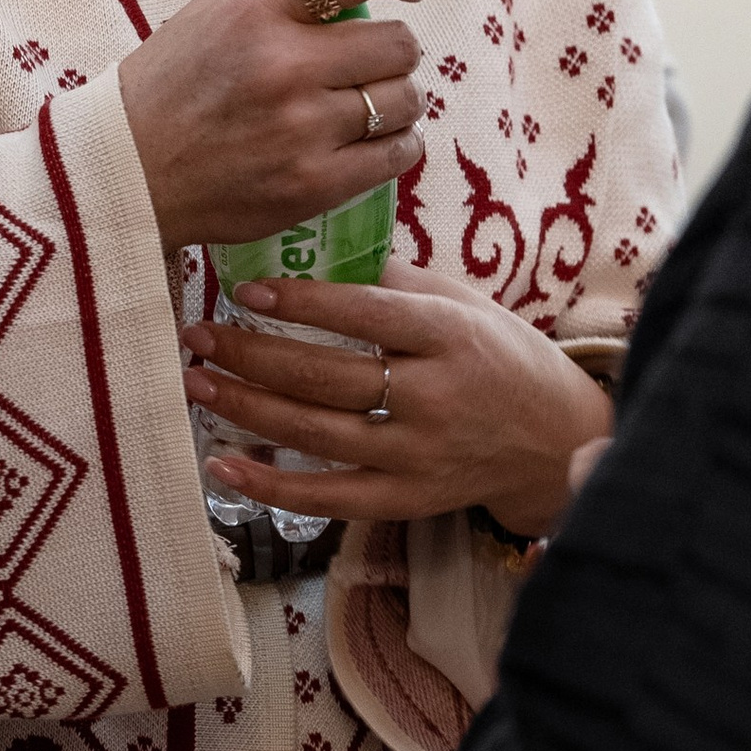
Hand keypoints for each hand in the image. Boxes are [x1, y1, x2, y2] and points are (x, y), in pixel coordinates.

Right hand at [117, 0, 427, 254]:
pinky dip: (399, 142)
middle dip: (397, 49)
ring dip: (401, 97)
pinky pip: (395, 155)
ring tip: (379, 102)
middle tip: (381, 60)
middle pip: (397, 43)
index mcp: (256, 10)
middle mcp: (285, 65)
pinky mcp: (313, 185)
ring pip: (404, 100)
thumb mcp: (210, 13)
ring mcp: (302, 129)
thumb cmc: (170, 87)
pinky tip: (382, 138)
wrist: (125, 173)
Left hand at [179, 260, 614, 535]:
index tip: (246, 290)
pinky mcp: (407, 500)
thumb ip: (397, 281)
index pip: (367, 315)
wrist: (553, 439)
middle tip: (199, 333)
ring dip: (247, 408)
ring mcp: (418, 455)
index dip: (304, 302)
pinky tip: (222, 468)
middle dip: (253, 355)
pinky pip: (329, 499)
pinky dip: (271, 486)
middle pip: (328, 377)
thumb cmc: (500, 356)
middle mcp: (434, 396)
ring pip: (317, 434)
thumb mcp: (464, 303)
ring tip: (197, 381)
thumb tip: (319, 249)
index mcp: (450, 336)